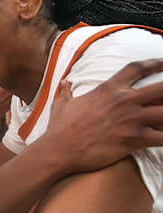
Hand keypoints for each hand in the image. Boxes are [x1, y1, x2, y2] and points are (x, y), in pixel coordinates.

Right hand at [43, 59, 162, 173]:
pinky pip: (162, 137)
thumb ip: (66, 91)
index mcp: (108, 89)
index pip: (137, 68)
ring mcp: (131, 120)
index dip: (155, 63)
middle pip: (162, 88)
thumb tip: (64, 83)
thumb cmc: (60, 128)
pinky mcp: (134, 139)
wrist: (59, 149)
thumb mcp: (61, 105)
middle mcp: (124, 101)